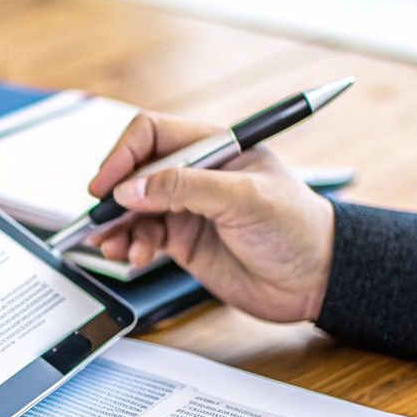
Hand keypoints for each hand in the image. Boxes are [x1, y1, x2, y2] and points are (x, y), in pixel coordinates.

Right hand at [87, 112, 335, 322]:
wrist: (317, 280)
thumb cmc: (298, 228)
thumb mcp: (245, 199)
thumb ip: (186, 189)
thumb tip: (132, 189)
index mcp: (214, 148)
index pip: (152, 135)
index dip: (124, 155)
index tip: (107, 184)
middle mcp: (195, 174)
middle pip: (134, 173)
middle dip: (113, 197)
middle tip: (100, 221)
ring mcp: (186, 208)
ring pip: (132, 209)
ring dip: (117, 227)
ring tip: (113, 247)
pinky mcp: (182, 240)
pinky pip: (141, 237)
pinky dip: (128, 246)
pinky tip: (130, 257)